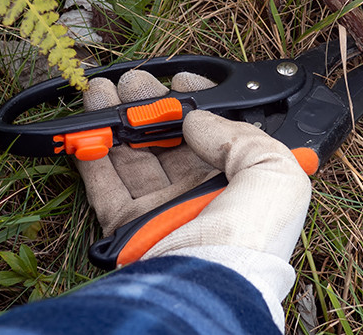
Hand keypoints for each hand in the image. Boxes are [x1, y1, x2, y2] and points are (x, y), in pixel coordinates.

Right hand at [78, 70, 310, 328]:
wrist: (207, 283)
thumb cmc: (250, 235)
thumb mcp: (277, 172)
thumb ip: (243, 134)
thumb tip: (199, 118)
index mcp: (243, 187)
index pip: (219, 137)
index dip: (200, 106)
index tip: (181, 80)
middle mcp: (203, 199)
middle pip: (172, 143)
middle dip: (150, 108)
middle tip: (133, 81)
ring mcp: (164, 213)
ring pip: (136, 158)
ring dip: (116, 123)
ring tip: (100, 91)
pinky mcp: (129, 228)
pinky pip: (106, 186)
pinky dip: (93, 157)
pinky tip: (86, 131)